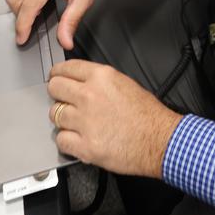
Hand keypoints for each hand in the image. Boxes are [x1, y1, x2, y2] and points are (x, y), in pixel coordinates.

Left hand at [47, 59, 182, 177]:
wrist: (160, 140)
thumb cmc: (148, 115)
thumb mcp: (125, 83)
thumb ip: (99, 81)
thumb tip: (80, 82)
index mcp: (101, 77)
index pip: (65, 68)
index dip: (58, 74)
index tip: (56, 78)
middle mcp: (90, 96)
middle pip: (55, 88)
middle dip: (57, 94)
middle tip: (63, 101)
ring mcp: (85, 121)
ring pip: (55, 115)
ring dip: (63, 120)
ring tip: (75, 124)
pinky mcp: (85, 146)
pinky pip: (61, 140)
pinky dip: (66, 141)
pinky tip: (77, 140)